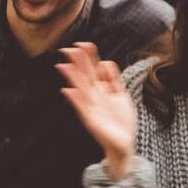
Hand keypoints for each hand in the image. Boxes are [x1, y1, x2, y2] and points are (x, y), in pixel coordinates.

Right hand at [56, 42, 137, 179]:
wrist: (124, 143)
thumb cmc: (122, 120)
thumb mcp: (121, 96)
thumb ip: (114, 80)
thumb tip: (105, 62)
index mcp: (104, 90)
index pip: (95, 69)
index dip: (90, 57)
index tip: (85, 44)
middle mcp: (95, 96)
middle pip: (85, 75)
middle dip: (78, 63)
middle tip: (67, 48)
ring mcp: (92, 107)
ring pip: (81, 88)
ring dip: (72, 77)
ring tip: (63, 65)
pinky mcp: (90, 119)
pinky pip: (81, 107)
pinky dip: (75, 99)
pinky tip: (68, 90)